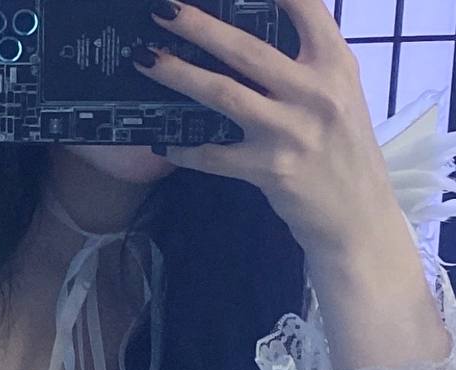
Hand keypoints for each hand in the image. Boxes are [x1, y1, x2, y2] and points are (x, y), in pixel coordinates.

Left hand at [134, 0, 395, 252]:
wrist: (357, 215)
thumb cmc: (342, 150)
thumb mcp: (339, 94)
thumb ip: (308, 64)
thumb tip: (252, 41)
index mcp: (335, 64)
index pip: (305, 8)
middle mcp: (314, 91)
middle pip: (246, 49)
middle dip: (199, 26)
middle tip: (165, 8)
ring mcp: (290, 131)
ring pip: (223, 94)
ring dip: (179, 74)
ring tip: (147, 59)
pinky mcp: (269, 169)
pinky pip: (213, 155)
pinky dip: (185, 148)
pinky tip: (164, 141)